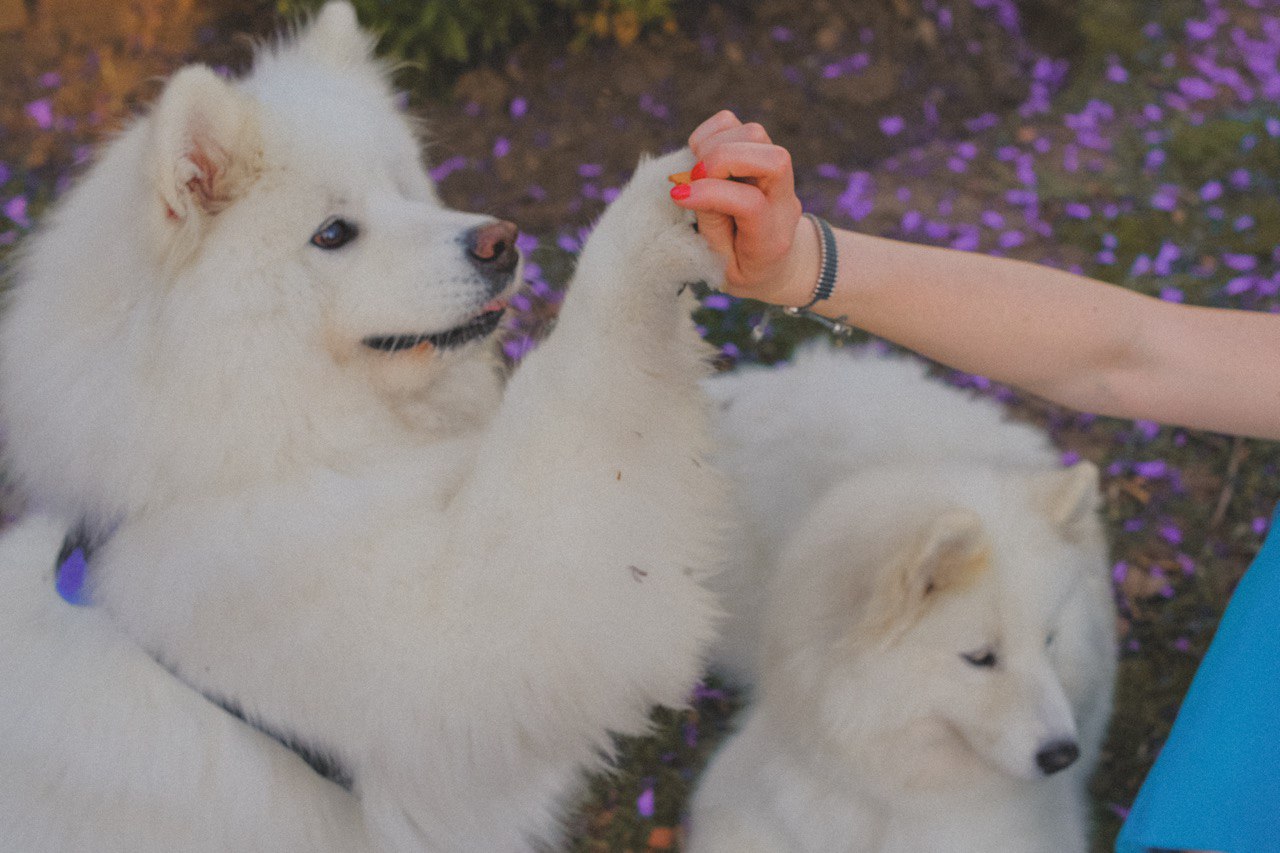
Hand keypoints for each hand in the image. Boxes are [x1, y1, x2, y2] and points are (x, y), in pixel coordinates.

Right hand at [670, 111, 818, 306]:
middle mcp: (783, 198)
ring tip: (697, 171)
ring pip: (754, 134)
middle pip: (767, 155)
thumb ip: (711, 228)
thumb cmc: (743, 269)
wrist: (779, 263)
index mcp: (772, 237)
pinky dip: (713, 133)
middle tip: (693, 179)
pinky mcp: (761, 153)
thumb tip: (686, 189)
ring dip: (716, 145)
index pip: (751, 202)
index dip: (712, 194)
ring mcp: (777, 173)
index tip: (678, 198)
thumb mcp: (723, 266)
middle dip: (720, 159)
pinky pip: (738, 126)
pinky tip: (700, 158)